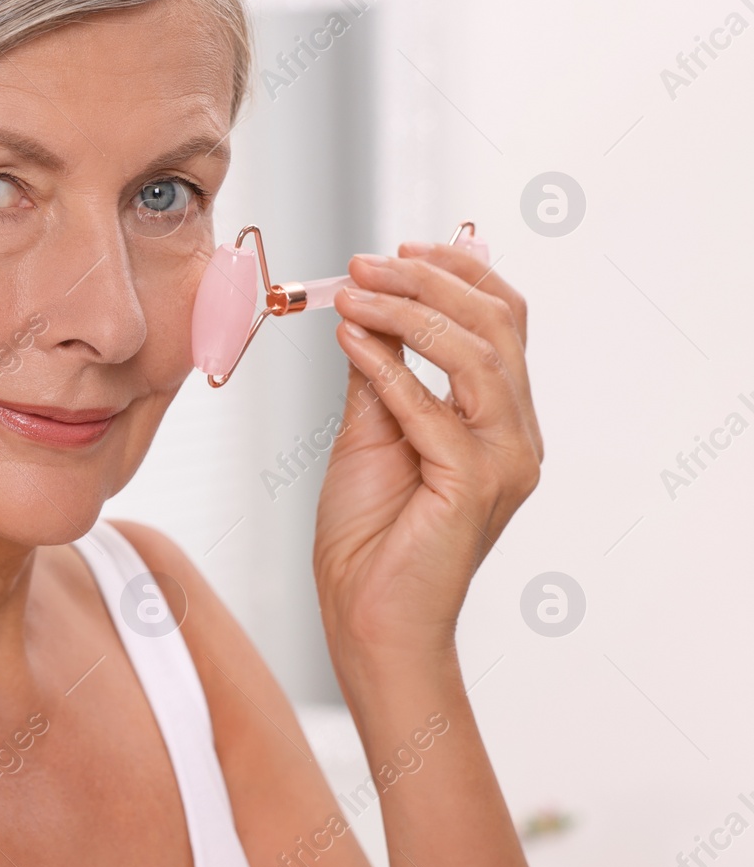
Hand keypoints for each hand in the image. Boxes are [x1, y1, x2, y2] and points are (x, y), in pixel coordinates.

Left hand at [315, 241, 542, 661]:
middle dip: (430, 281)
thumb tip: (366, 311)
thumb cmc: (371, 534)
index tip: (398, 250)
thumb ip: (381, 376)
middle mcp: (516, 437)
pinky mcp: (472, 487)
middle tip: (364, 264)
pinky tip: (351, 341)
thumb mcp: (372, 433)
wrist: (367, 616)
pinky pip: (432, 410)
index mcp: (503, 421)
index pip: (503, 322)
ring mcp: (502, 463)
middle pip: (497, 326)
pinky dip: (389, 368)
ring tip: (351, 294)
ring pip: (477, 357)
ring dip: (409, 314)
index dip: (457, 274)